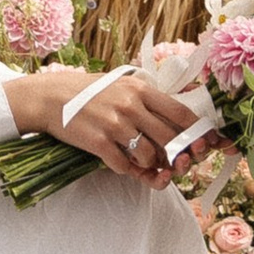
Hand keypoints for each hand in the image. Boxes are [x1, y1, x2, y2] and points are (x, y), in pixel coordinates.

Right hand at [6, 67, 200, 182]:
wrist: (48, 98)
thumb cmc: (87, 92)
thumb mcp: (121, 84)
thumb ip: (147, 99)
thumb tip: (179, 121)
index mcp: (140, 89)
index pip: (182, 113)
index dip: (198, 133)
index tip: (204, 143)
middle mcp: (131, 106)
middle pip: (171, 139)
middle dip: (177, 155)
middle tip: (173, 161)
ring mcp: (115, 125)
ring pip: (151, 157)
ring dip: (149, 164)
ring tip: (138, 158)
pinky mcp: (98, 142)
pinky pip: (124, 166)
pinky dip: (125, 168)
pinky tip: (117, 159)